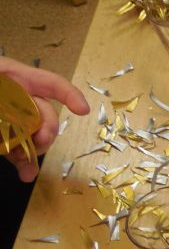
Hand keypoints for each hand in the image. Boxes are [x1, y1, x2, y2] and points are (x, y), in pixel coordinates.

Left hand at [0, 57, 88, 181]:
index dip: (67, 94)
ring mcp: (6, 117)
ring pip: (31, 134)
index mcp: (7, 75)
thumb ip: (4, 102)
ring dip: (34, 151)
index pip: (46, 81)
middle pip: (42, 111)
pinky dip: (22, 161)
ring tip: (28, 168)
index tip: (81, 111)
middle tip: (39, 142)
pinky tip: (24, 174)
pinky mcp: (0, 137)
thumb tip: (18, 125)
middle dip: (46, 129)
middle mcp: (11, 95)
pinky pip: (16, 148)